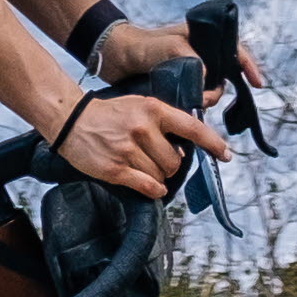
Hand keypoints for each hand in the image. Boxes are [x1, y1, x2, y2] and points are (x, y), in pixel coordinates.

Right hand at [53, 87, 224, 198]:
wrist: (70, 119)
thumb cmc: (108, 114)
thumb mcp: (139, 106)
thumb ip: (163, 123)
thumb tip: (183, 151)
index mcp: (153, 110)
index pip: (192, 128)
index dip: (212, 143)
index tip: (226, 155)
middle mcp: (143, 128)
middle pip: (175, 162)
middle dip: (170, 166)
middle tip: (156, 161)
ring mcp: (128, 150)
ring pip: (161, 176)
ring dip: (157, 178)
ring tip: (141, 168)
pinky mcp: (116, 169)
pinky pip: (147, 187)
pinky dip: (152, 190)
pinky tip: (149, 187)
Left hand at [97, 18, 268, 93]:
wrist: (112, 58)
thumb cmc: (138, 45)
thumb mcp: (166, 47)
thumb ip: (189, 58)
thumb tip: (207, 79)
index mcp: (201, 39)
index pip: (234, 49)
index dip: (248, 66)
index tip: (257, 84)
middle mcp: (199, 56)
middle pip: (223, 77)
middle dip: (217, 91)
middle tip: (202, 99)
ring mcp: (188, 72)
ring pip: (209, 91)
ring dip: (203, 101)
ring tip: (187, 103)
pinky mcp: (177, 87)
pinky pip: (193, 100)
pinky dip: (193, 108)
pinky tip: (186, 115)